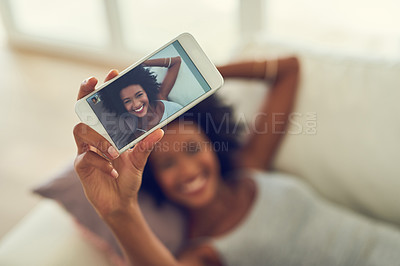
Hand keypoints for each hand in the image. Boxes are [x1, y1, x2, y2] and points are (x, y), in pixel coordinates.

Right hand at [73, 70, 163, 217]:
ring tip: (115, 151)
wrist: (120, 201)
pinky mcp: (81, 165)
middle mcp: (94, 136)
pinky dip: (101, 162)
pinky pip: (86, 157)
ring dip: (99, 138)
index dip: (103, 89)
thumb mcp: (140, 159)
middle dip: (86, 93)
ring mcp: (86, 149)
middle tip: (93, 81)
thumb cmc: (128, 177)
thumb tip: (160, 129)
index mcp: (108, 131)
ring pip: (81, 130)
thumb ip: (146, 145)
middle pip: (83, 109)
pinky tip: (113, 171)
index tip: (111, 74)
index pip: (102, 106)